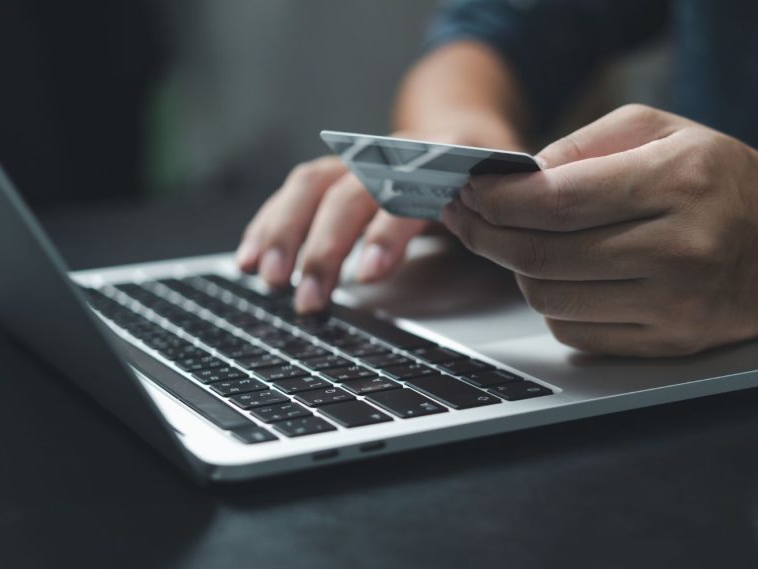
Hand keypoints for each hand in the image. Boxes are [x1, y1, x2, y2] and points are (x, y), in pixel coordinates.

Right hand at [236, 131, 517, 313]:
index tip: (369, 273)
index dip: (387, 233)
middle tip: (309, 300)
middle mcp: (395, 156)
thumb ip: (502, 226)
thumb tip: (508, 264)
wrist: (466, 129)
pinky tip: (248, 257)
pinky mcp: (338, 174)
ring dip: (285, 233)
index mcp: (445, 162)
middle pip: (349, 193)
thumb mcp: (508, 202)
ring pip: (313, 186)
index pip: (409, 194)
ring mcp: (362, 162)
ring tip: (267, 279)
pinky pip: (297, 191)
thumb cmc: (491, 178)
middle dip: (324, 248)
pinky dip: (269, 224)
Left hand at [442, 104, 757, 356]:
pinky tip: (557, 278)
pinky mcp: (672, 345)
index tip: (470, 192)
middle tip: (467, 219)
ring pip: (553, 301)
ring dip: (517, 272)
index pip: (559, 200)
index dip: (500, 199)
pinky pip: (579, 336)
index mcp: (680, 182)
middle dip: (488, 236)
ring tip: (512, 244)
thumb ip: (586, 143)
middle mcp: (681, 248)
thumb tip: (519, 177)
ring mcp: (678, 305)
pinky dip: (552, 306)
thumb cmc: (722, 179)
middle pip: (546, 256)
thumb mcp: (663, 129)